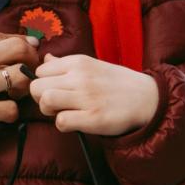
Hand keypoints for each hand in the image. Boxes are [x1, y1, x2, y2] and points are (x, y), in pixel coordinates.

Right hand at [0, 31, 37, 166]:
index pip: (1, 36)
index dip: (19, 45)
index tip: (26, 54)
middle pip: (19, 50)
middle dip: (32, 61)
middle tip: (32, 73)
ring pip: (21, 78)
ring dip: (25, 88)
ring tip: (18, 96)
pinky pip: (11, 109)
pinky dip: (12, 113)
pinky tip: (3, 116)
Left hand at [29, 54, 158, 135]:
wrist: (147, 98)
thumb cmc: (117, 83)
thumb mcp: (93, 65)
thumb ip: (67, 64)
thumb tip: (46, 59)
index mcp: (79, 62)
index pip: (41, 70)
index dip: (43, 83)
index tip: (55, 90)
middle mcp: (80, 77)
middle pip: (37, 86)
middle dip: (41, 98)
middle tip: (56, 105)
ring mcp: (86, 97)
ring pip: (45, 100)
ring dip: (49, 111)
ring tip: (63, 112)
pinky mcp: (93, 118)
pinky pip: (61, 122)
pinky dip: (63, 125)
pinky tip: (75, 122)